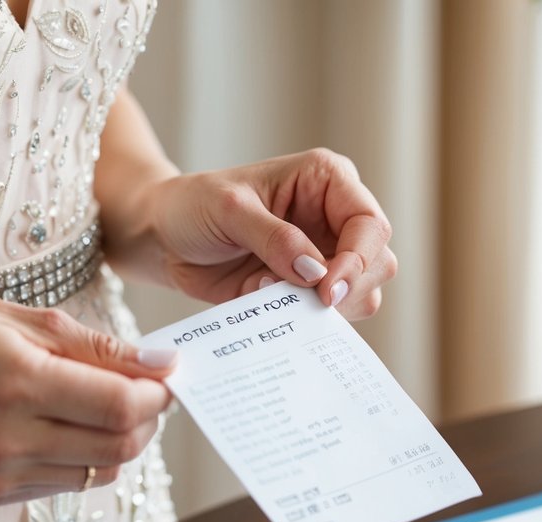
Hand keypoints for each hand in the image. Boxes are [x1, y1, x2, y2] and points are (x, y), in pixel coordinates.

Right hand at [0, 297, 176, 503]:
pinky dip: (89, 456)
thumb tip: (165, 364)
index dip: (158, 394)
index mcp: (18, 383)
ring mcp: (1, 473)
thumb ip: (101, 348)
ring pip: (103, 471)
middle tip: (149, 392)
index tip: (166, 375)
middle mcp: (9, 438)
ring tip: (109, 405)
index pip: (121, 407)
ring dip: (124, 440)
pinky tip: (71, 426)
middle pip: (120, 446)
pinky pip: (71, 483)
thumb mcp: (28, 320)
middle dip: (150, 420)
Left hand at [142, 148, 396, 319]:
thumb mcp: (228, 210)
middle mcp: (335, 219)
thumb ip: (274, 239)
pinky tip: (266, 299)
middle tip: (307, 300)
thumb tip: (316, 273)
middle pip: (378, 263)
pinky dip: (303, 320)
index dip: (357, 260)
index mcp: (327, 181)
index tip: (325, 288)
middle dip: (348, 288)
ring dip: (325, 308)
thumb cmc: (193, 206)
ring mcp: (325, 257)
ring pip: (362, 295)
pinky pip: (327, 317)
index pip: (370, 225)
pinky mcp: (307, 290)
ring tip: (273, 291)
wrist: (163, 238)